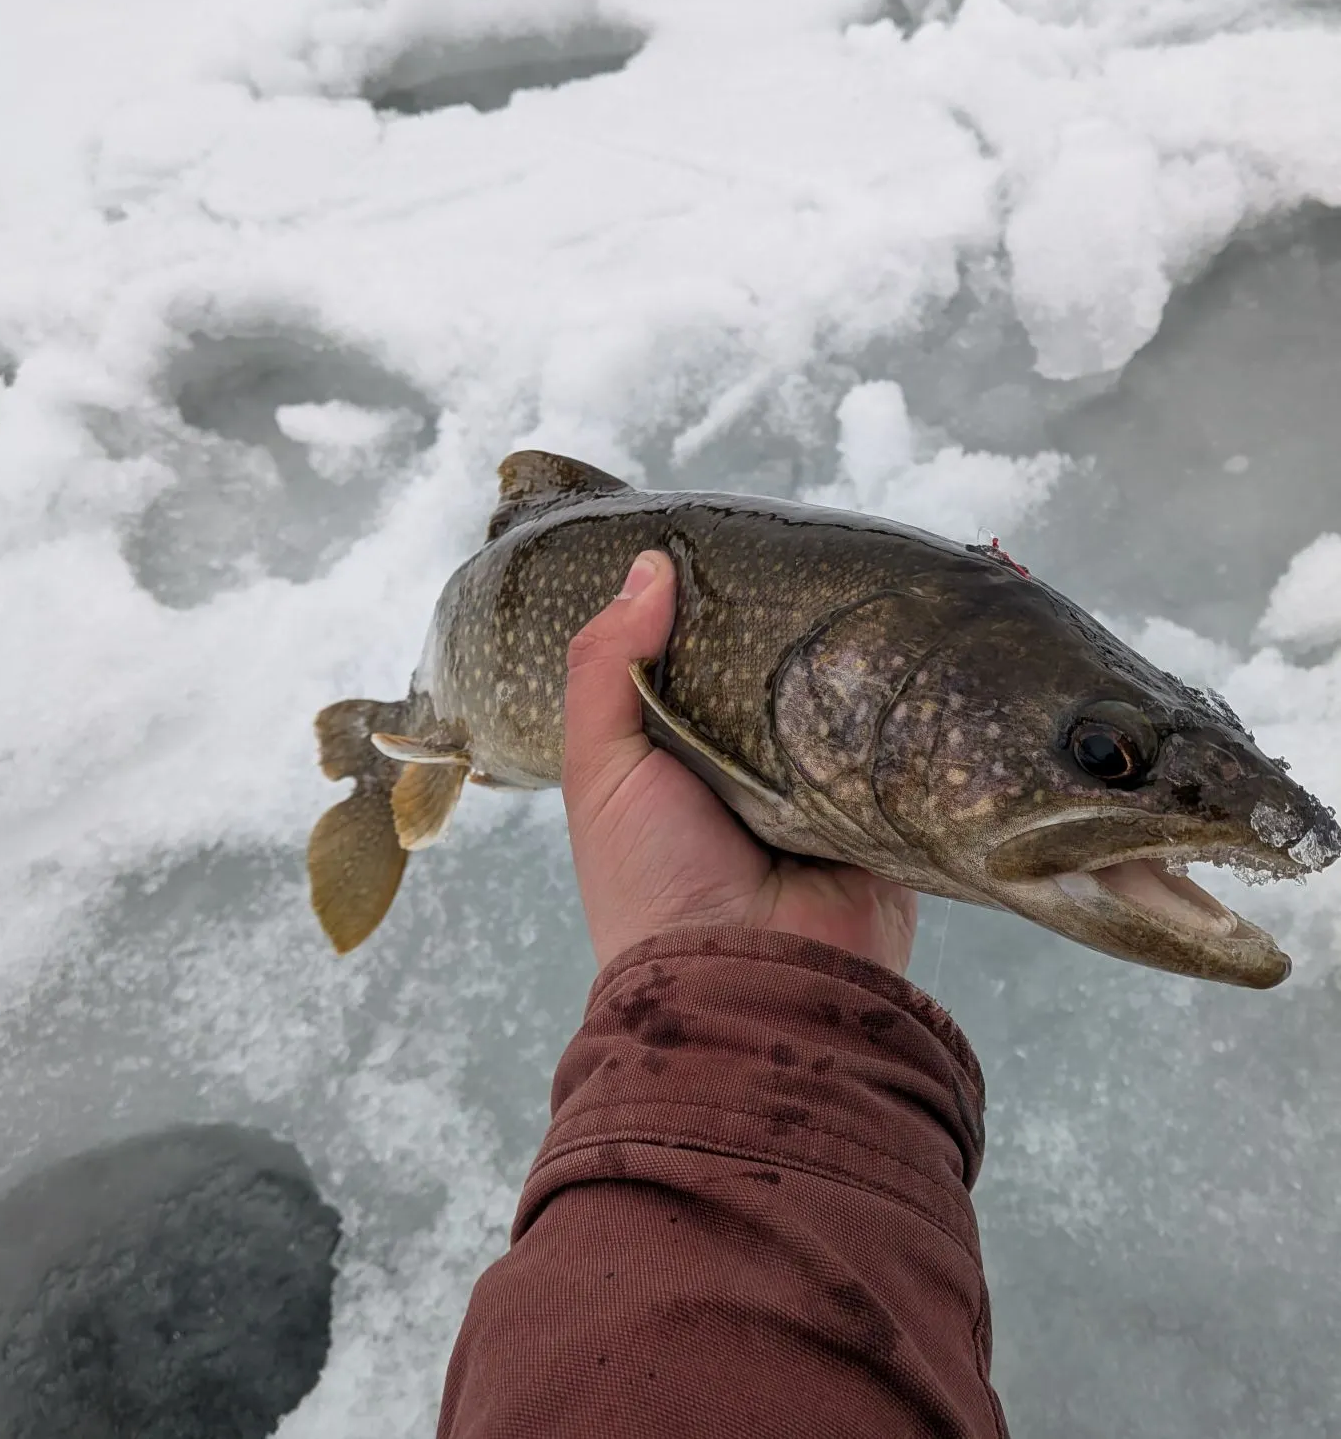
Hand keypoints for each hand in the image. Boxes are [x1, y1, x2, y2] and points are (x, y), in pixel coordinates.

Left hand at [562, 550, 917, 972]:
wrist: (744, 982)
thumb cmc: (651, 878)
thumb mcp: (599, 769)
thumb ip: (605, 668)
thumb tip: (651, 564)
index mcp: (682, 752)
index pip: (700, 659)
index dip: (711, 605)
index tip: (736, 534)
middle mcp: (752, 765)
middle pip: (775, 673)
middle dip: (792, 622)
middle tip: (821, 540)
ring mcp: (821, 785)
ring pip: (839, 699)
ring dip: (851, 657)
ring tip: (877, 571)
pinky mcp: (883, 806)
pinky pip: (896, 742)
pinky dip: (902, 704)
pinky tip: (919, 638)